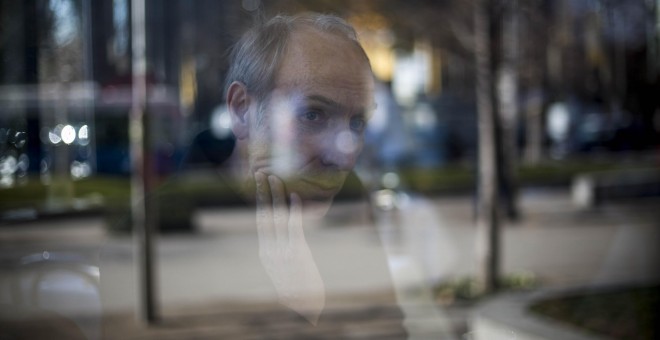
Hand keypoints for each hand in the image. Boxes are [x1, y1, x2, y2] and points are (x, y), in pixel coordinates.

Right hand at [255, 171, 324, 324]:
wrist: (304, 305)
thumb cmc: (298, 289)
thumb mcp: (285, 271)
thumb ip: (282, 256)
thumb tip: (285, 243)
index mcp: (266, 253)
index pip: (261, 222)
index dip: (261, 203)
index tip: (261, 187)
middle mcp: (270, 249)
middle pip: (264, 215)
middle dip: (263, 194)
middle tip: (260, 174)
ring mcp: (282, 250)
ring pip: (276, 217)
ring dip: (276, 196)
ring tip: (276, 178)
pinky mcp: (296, 252)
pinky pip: (293, 226)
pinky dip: (293, 209)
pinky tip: (295, 196)